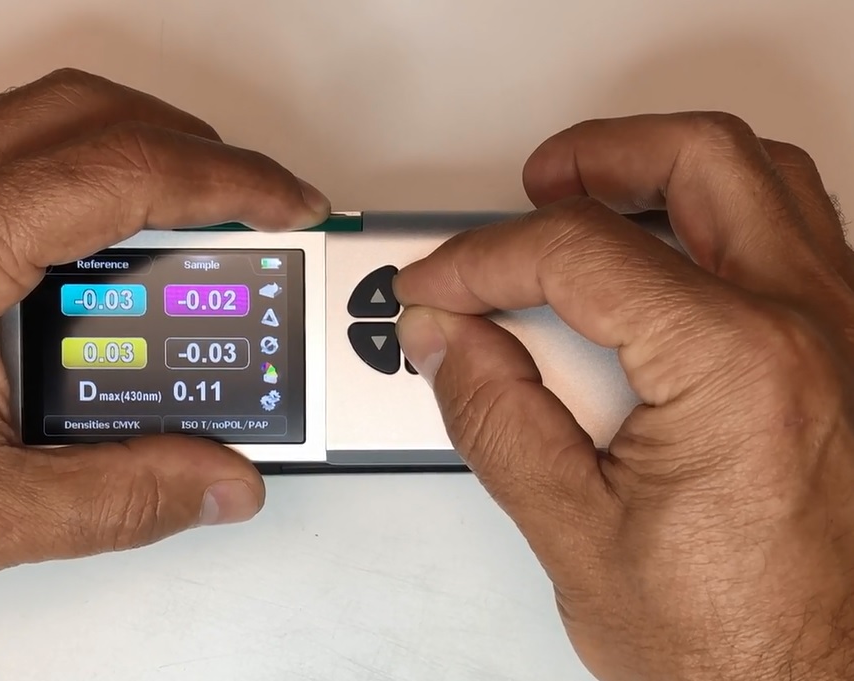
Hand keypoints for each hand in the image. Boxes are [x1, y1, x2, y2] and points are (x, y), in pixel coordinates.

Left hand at [0, 68, 329, 570]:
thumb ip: (113, 500)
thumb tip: (221, 486)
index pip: (123, 169)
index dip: (231, 179)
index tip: (292, 202)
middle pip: (95, 112)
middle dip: (200, 150)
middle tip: (260, 207)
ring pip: (51, 113)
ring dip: (143, 148)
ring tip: (201, 212)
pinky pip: (14, 142)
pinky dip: (87, 164)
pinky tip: (105, 233)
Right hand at [393, 113, 853, 679]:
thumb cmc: (733, 651)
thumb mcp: (576, 537)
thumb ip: (497, 419)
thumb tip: (447, 338)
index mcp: (740, 368)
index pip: (580, 256)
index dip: (485, 259)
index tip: (440, 286)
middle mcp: (814, 330)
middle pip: (697, 161)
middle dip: (592, 160)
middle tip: (529, 193)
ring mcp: (847, 336)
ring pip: (759, 180)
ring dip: (663, 172)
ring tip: (592, 203)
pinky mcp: (849, 358)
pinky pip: (791, 235)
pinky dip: (716, 216)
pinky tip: (665, 259)